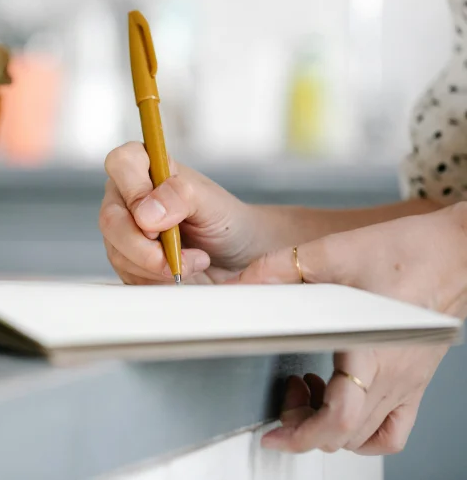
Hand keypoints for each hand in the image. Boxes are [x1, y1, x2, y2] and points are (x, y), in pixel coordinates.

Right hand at [100, 142, 268, 284]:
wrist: (237, 256)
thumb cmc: (226, 221)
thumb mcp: (212, 203)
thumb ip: (180, 197)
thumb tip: (145, 213)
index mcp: (147, 168)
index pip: (121, 163)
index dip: (135, 192)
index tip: (158, 220)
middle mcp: (128, 196)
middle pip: (111, 219)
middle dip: (144, 248)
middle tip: (175, 257)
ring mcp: (123, 229)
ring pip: (117, 252)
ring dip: (154, 267)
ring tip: (189, 263)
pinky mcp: (126, 259)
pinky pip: (126, 274)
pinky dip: (154, 280)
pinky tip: (176, 272)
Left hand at [230, 204, 466, 454]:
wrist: (455, 251)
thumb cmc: (409, 251)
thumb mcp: (333, 252)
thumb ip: (280, 268)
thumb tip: (241, 285)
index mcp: (372, 350)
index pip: (340, 417)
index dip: (302, 433)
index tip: (275, 434)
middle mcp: (393, 375)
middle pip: (347, 434)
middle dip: (304, 430)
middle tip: (281, 409)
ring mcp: (406, 382)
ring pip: (366, 435)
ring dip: (330, 428)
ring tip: (307, 394)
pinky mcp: (414, 379)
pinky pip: (394, 428)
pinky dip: (365, 433)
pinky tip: (343, 408)